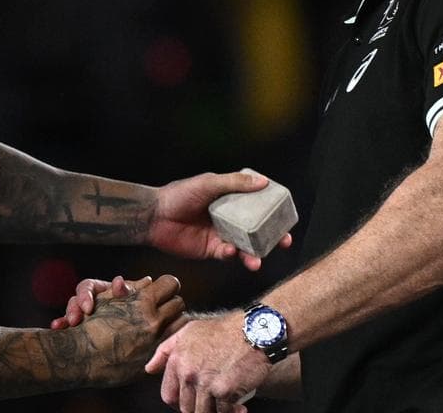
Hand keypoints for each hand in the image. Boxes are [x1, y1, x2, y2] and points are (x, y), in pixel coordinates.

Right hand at [51, 275, 138, 329]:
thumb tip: (118, 281)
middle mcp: (90, 301)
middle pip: (75, 301)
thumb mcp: (133, 296)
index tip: (88, 308)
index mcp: (100, 290)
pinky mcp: (83, 329)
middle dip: (73, 310)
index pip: (87, 287)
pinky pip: (69, 328)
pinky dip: (61, 328)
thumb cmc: (136, 306)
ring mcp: (85, 316)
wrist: (141, 325)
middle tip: (75, 320)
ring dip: (64, 319)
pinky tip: (56, 330)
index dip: (85, 296)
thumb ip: (125, 290)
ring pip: (70, 314)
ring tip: (59, 326)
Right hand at [79, 274, 185, 385]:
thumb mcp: (107, 299)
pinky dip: (167, 338)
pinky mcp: (153, 360)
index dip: (165, 285)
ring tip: (160, 322)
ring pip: (181, 323)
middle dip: (169, 302)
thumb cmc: (89, 325)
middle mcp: (154, 322)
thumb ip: (130, 288)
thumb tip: (149, 281)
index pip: (171, 283)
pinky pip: (172, 343)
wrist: (80, 359)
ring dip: (172, 320)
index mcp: (144, 302)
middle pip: (179, 303)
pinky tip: (155, 338)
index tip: (160, 290)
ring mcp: (156, 343)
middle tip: (161, 305)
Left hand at [145, 313, 270, 412]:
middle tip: (215, 402)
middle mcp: (187, 373)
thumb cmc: (224, 331)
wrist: (255, 330)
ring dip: (216, 412)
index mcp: (177, 360)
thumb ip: (166, 350)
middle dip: (200, 408)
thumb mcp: (189, 331)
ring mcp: (205, 383)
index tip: (193, 401)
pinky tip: (241, 407)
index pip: (168, 395)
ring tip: (228, 404)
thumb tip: (149, 368)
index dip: (180, 403)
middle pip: (186, 408)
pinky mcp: (224, 391)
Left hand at [150, 169, 292, 270]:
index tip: (288, 217)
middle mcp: (228, 219)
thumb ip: (235, 183)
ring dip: (253, 254)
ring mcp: (220, 235)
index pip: (257, 206)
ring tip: (257, 260)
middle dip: (272, 238)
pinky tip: (229, 251)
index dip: (273, 213)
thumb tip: (263, 181)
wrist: (154, 215)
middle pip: (256, 229)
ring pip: (244, 246)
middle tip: (285, 242)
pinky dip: (231, 254)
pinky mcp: (210, 250)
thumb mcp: (209, 183)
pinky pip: (226, 254)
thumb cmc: (179, 195)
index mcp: (231, 200)